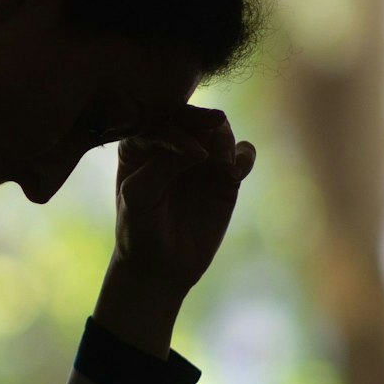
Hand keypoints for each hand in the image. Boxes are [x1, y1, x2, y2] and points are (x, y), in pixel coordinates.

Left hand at [110, 105, 256, 296]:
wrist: (161, 265)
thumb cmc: (140, 228)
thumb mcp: (139, 196)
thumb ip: (161, 167)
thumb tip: (199, 149)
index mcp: (141, 142)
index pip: (160, 121)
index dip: (177, 130)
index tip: (191, 151)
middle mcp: (172, 144)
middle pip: (191, 118)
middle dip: (203, 120)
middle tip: (216, 124)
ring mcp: (201, 158)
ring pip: (219, 131)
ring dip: (223, 139)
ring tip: (223, 165)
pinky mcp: (225, 176)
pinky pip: (242, 154)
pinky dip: (244, 155)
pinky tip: (235, 172)